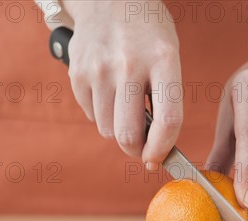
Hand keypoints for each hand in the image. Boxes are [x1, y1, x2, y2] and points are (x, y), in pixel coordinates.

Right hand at [63, 0, 182, 168]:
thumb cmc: (147, 34)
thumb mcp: (168, 57)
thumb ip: (166, 99)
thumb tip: (155, 148)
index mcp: (163, 60)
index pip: (168, 120)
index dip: (163, 149)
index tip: (158, 159)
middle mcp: (129, 64)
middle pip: (128, 135)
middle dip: (137, 150)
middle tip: (143, 147)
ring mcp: (99, 69)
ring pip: (107, 130)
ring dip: (118, 130)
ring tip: (126, 106)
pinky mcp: (78, 73)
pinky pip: (91, 115)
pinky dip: (102, 114)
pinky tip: (110, 92)